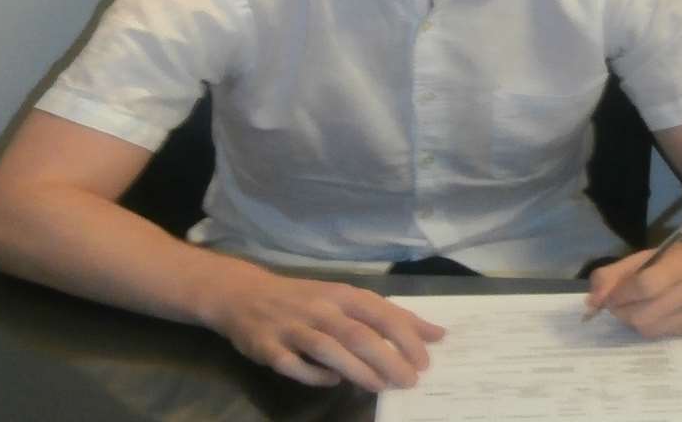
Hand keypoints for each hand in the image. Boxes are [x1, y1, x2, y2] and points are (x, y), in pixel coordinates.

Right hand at [200, 265, 445, 391]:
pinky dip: (315, 376)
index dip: (405, 336)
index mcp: (342, 294)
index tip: (425, 360)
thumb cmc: (307, 299)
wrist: (244, 295)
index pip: (381, 313)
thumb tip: (436, 335)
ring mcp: (292, 327)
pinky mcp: (268, 347)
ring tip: (380, 386)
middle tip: (409, 381)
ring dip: (358, 370)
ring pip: (329, 350)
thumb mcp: (347, 299)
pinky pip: (294, 365)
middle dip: (387, 359)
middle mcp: (319, 308)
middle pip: (359, 334)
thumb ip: (389, 317)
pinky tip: (333, 382)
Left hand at [584, 238, 681, 336]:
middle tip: (621, 306)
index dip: (619, 296)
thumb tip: (592, 300)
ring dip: (639, 322)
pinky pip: (673, 336)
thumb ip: (619, 272)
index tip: (608, 298)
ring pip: (657, 330)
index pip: (643, 286)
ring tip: (639, 310)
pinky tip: (662, 315)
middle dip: (625, 313)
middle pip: (646, 315)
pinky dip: (660, 327)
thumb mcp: (655, 253)